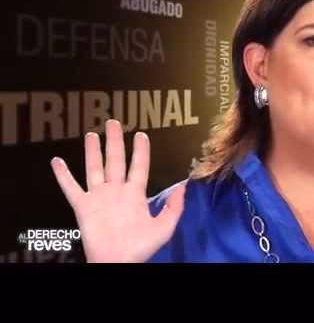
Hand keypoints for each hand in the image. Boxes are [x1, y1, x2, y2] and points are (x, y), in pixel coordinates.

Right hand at [51, 119, 185, 262]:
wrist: (118, 262)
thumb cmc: (141, 247)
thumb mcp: (164, 226)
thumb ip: (174, 206)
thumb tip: (185, 185)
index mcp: (135, 194)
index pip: (139, 166)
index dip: (140, 150)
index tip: (141, 134)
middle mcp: (116, 191)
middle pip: (115, 160)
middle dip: (115, 141)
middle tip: (113, 122)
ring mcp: (99, 197)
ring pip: (95, 168)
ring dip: (92, 151)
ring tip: (91, 134)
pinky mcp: (83, 207)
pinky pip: (71, 188)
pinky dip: (63, 175)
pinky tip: (57, 161)